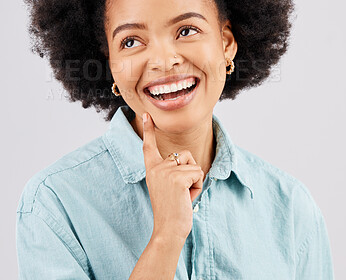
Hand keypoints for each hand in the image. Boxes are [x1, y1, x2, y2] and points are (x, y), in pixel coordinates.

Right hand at [142, 112, 204, 241]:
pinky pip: (198, 174)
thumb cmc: (172, 209)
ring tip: (184, 196)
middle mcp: (156, 167)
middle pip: (185, 156)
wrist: (168, 229)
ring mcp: (166, 172)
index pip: (149, 146)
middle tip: (180, 193)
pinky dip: (198, 187)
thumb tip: (185, 158)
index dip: (148, 130)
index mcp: (152, 169)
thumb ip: (172, 171)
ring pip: (194, 165)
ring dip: (195, 181)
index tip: (146, 115)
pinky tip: (187, 198)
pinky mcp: (177, 178)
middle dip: (190, 173)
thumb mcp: (167, 186)